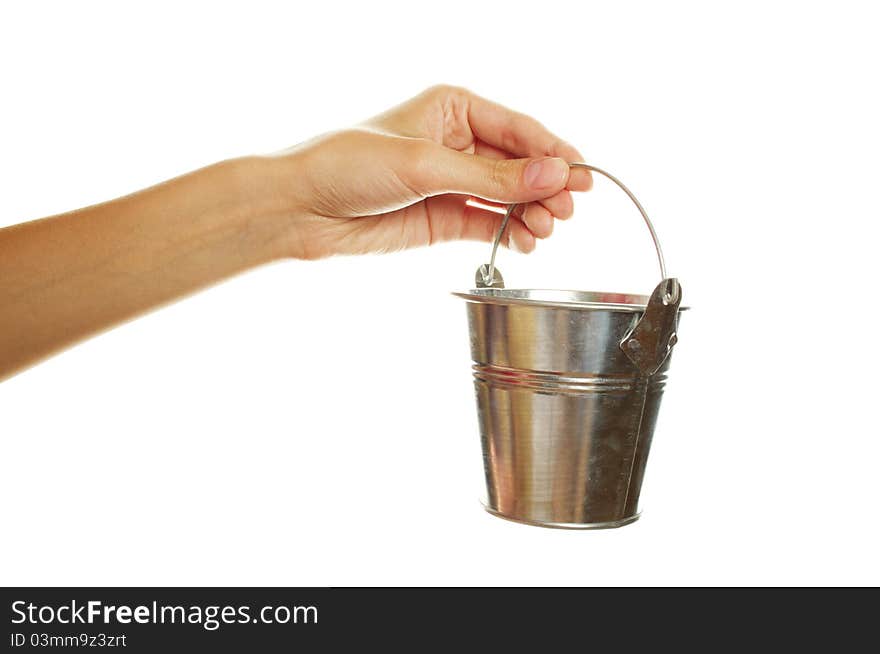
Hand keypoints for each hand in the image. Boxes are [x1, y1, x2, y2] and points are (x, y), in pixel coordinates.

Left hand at [271, 85, 591, 258]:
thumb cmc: (349, 164)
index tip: (581, 176)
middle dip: (546, 187)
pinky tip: (526, 241)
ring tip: (546, 230)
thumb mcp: (425, 165)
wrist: (303, 208)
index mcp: (453, 109)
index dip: (553, 153)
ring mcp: (452, 183)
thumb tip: (552, 175)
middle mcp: (457, 143)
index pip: (518, 129)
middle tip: (566, 210)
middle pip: (519, 166)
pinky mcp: (443, 217)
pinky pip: (488, 223)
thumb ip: (490, 178)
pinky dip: (511, 233)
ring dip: (531, 213)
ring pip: (508, 198)